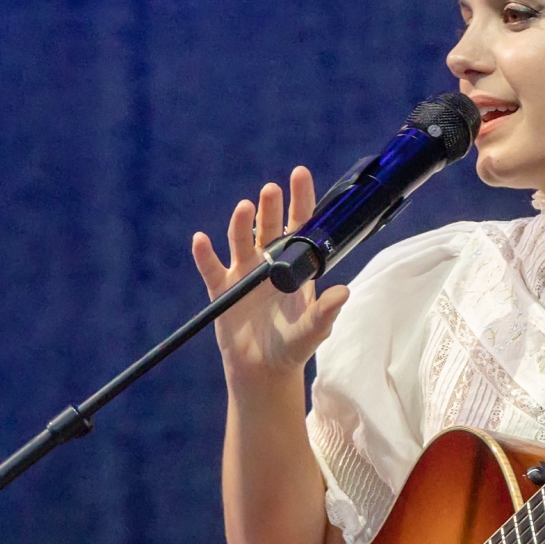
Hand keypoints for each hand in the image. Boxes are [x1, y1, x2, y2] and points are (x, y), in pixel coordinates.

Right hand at [191, 166, 348, 388]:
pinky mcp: (222, 290)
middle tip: (271, 190)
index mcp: (295, 266)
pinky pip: (211, 268)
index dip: (299, 199)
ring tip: (245, 208)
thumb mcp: (313, 330)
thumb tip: (343, 292)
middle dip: (270, 208)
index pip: (299, 226)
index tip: (299, 174)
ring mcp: (244, 274)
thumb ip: (325, 312)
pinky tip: (201, 240)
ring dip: (241, 224)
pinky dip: (204, 254)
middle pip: (268, 227)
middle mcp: (269, 263)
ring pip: (241, 241)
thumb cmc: (293, 346)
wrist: (264, 369)